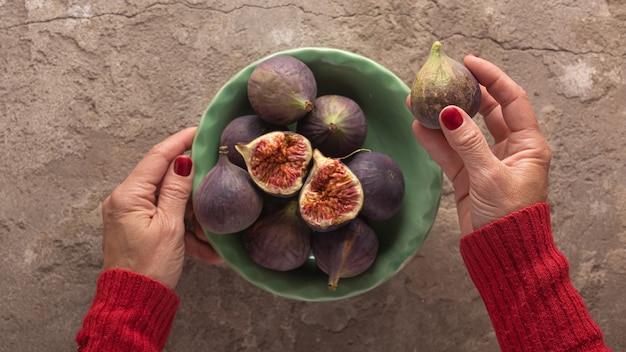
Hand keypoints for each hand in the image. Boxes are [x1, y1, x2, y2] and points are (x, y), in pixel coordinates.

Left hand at [101, 127, 221, 288]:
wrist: (134, 303)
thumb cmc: (149, 267)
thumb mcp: (170, 226)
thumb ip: (177, 190)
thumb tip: (184, 160)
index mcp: (129, 195)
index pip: (158, 157)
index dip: (180, 141)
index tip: (200, 131)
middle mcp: (126, 201)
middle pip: (166, 181)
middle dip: (193, 191)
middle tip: (215, 191)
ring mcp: (133, 215)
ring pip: (171, 203)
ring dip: (193, 217)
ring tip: (211, 236)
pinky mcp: (140, 229)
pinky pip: (167, 220)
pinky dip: (186, 231)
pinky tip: (204, 248)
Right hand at [409, 55, 551, 235]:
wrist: (503, 256)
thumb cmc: (509, 218)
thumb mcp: (490, 176)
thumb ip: (468, 142)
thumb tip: (448, 112)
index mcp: (528, 145)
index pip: (511, 100)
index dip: (491, 78)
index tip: (469, 63)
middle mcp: (509, 149)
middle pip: (486, 112)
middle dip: (463, 95)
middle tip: (441, 80)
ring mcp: (487, 162)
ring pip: (462, 132)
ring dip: (442, 118)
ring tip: (418, 101)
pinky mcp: (469, 177)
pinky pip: (450, 153)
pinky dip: (435, 142)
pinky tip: (419, 127)